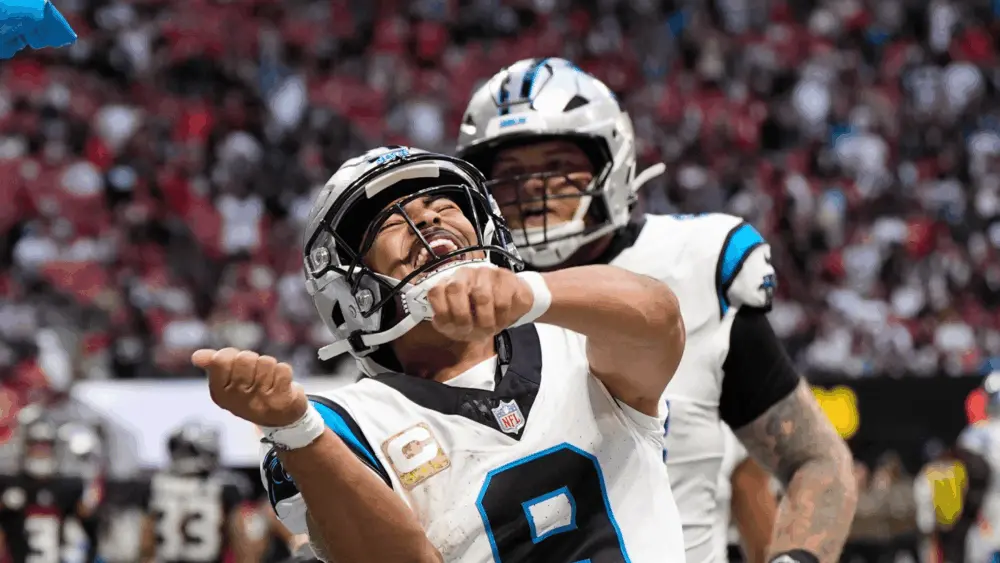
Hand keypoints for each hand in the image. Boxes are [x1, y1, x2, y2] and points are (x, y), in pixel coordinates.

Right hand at [193, 348, 307, 427]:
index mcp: (220, 394)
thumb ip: (213, 364)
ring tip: (269, 381)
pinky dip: (284, 372)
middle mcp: (237, 401)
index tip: (239, 366)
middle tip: (256, 375)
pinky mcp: (281, 401)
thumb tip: (196, 356)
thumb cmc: (252, 391)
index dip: (233, 356)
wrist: (280, 415)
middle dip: (254, 361)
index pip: (221, 360)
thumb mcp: (230, 380)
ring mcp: (260, 403)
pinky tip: (281, 385)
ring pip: (266, 362)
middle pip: (245, 358)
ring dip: (270, 367)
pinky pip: (283, 369)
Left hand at [426, 267, 532, 340]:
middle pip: (455, 288)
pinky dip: (502, 316)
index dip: (443, 312)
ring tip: (490, 328)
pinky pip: (503, 299)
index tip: (452, 326)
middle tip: (471, 329)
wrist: (504, 314)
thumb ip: (444, 322)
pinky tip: (503, 320)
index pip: (435, 291)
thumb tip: (438, 319)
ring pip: (481, 295)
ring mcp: (487, 273)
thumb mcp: (456, 326)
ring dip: (485, 319)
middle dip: (462, 316)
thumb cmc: (475, 319)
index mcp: (449, 284)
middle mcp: (466, 274)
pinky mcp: (507, 278)